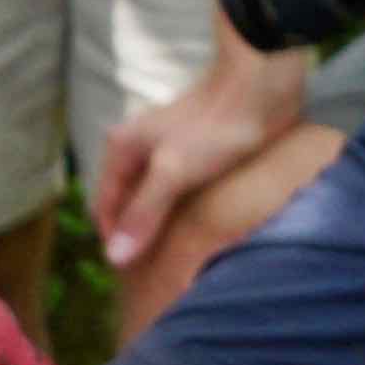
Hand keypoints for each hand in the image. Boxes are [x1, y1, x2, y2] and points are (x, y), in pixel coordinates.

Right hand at [119, 118, 344, 338]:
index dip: (116, 243)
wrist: (259, 87)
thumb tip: (115, 258)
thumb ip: (144, 214)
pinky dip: (180, 214)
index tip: (135, 277)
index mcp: (121, 149)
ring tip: (177, 259)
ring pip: (152, 200)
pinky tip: (197, 232)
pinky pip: (177, 193)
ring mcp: (165, 152)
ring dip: (160, 228)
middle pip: (127, 205)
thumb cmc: (214, 127)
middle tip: (157, 274)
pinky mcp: (193, 155)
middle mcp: (137, 149)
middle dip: (137, 237)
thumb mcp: (173, 173)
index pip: (105, 209)